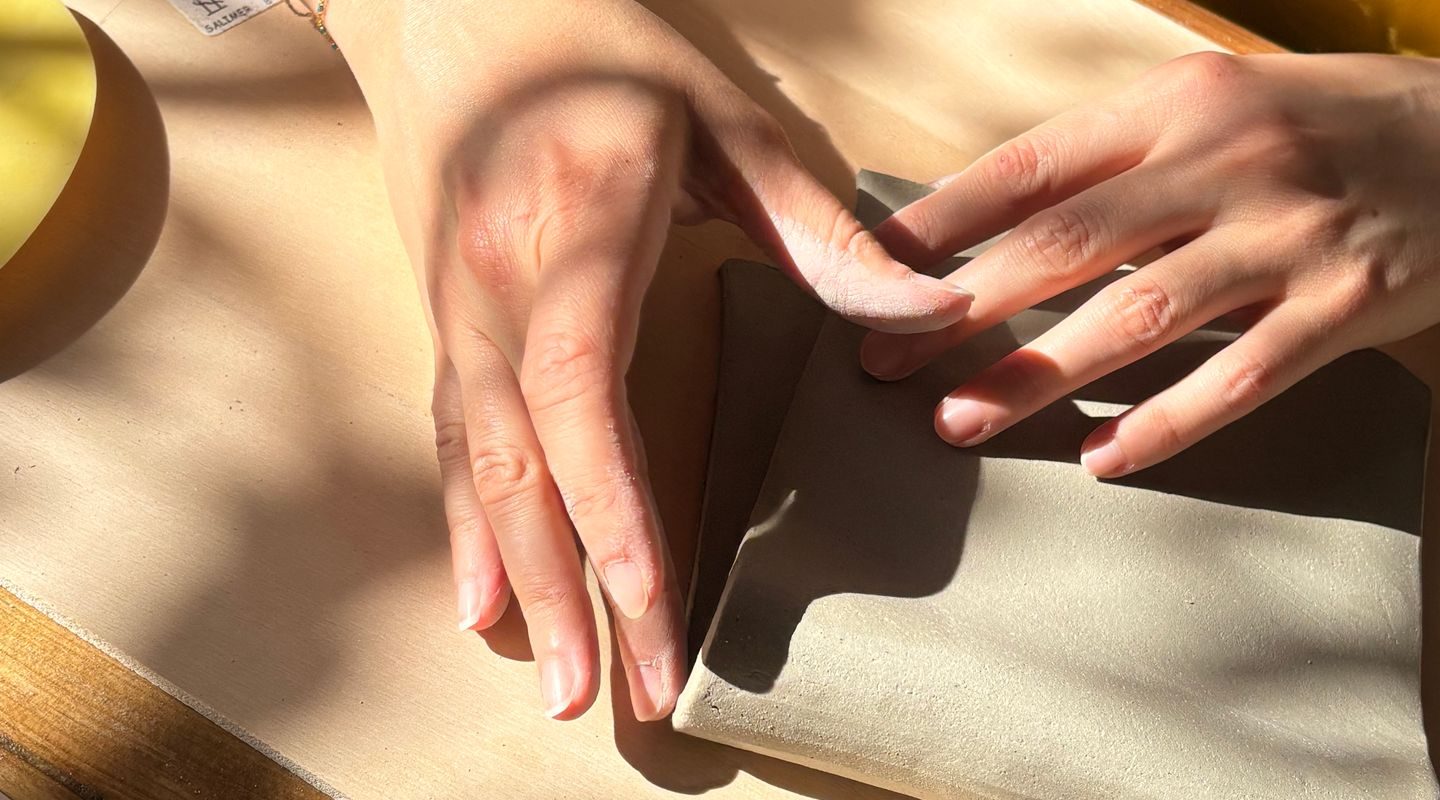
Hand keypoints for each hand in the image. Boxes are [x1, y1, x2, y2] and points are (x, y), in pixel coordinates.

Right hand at [327, 0, 972, 720]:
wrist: (448, 1)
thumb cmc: (589, 43)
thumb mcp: (717, 114)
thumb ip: (815, 225)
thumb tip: (923, 305)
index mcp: (571, 240)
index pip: (585, 402)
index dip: (616, 516)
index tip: (654, 613)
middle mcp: (495, 294)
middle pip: (528, 467)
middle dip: (573, 590)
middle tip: (612, 698)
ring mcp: (457, 312)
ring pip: (481, 469)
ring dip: (516, 581)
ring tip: (551, 682)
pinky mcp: (445, 319)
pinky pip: (453, 440)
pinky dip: (466, 527)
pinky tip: (478, 598)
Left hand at [860, 52, 1439, 477]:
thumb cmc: (1314, 125)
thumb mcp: (1209, 106)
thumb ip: (1112, 159)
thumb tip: (993, 223)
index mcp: (1175, 106)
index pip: (1030, 166)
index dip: (941, 224)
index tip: (870, 275)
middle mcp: (1225, 162)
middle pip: (1067, 243)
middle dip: (962, 310)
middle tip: (884, 361)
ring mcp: (1288, 234)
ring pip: (1142, 314)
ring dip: (1039, 375)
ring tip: (960, 421)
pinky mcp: (1347, 304)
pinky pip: (1244, 376)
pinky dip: (1170, 422)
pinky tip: (1103, 458)